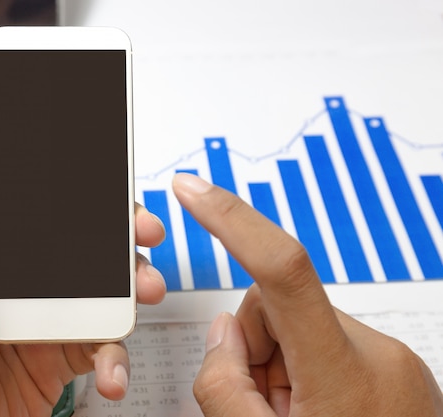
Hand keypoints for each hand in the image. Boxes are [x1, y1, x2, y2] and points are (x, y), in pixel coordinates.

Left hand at [0, 131, 166, 416]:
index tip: (110, 183)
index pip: (39, 204)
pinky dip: (116, 357)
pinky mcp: (56, 356)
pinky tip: (112, 370)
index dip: (79, 190)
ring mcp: (39, 318)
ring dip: (132, 290)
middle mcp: (15, 279)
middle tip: (144, 233)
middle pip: (82, 243)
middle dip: (120, 236)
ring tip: (143, 294)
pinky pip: (102, 346)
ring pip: (102, 290)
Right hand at [172, 172, 442, 416]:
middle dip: (253, 350)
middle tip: (265, 409)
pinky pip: (324, 349)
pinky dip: (304, 377)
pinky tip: (315, 416)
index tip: (193, 191)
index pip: (281, 268)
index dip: (231, 220)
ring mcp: (391, 363)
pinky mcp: (392, 370)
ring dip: (278, 369)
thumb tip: (225, 334)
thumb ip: (223, 385)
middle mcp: (377, 355)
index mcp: (346, 375)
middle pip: (275, 308)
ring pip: (297, 329)